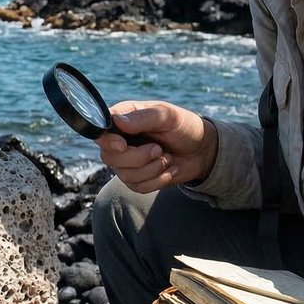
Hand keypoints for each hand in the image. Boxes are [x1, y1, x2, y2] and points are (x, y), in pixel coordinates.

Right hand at [95, 100, 216, 191]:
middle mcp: (119, 141)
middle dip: (138, 158)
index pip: (101, 131)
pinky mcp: (137, 179)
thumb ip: (143, 117)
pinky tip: (169, 169)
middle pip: (110, 157)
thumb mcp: (168, 116)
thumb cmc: (184, 127)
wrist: (202, 150)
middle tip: (158, 149)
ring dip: (152, 169)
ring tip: (167, 158)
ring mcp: (126, 162)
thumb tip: (117, 120)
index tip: (122, 145)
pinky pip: (137, 187)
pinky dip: (157, 180)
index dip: (107, 141)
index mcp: (123, 120)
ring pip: (124, 175)